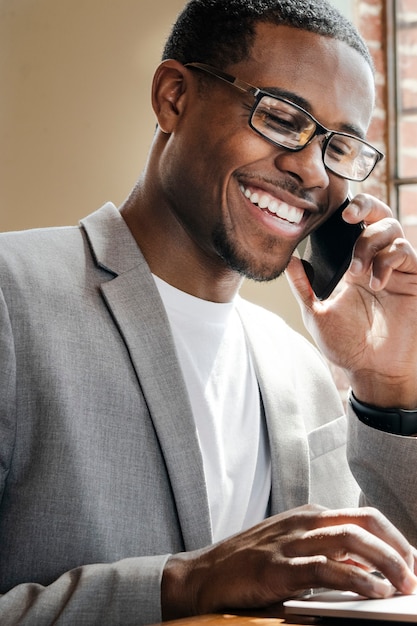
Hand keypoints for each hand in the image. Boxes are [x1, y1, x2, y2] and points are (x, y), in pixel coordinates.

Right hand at [161, 504, 416, 618]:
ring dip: (384, 562)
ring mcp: (288, 543)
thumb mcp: (292, 549)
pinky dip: (354, 579)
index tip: (413, 561)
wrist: (203, 575)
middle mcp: (302, 522)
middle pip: (363, 523)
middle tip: (415, 574)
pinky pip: (323, 569)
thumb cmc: (248, 563)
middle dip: (396, 548)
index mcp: (308, 515)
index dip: (394, 538)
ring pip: (348, 540)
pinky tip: (373, 592)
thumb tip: (369, 569)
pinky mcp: (275, 568)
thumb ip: (328, 554)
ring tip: (403, 584)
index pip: (363, 518)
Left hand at [286, 193, 416, 407]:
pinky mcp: (413, 278)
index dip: (346, 211)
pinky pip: (405, 252)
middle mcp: (375, 261)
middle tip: (348, 217)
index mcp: (351, 265)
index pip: (353, 227)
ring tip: (356, 272)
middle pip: (378, 215)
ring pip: (391, 228)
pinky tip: (376, 283)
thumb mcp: (316, 314)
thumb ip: (303, 286)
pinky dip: (388, 260)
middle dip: (364, 206)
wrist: (372, 370)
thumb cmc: (346, 346)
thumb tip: (288, 260)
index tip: (331, 212)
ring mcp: (395, 268)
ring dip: (370, 243)